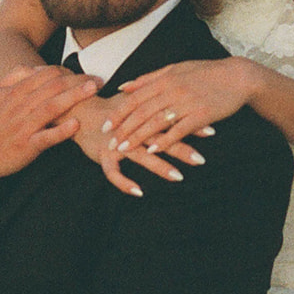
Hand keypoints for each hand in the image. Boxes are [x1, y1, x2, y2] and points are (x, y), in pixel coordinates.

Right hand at [0, 64, 99, 187]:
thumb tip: (34, 67)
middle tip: (99, 81)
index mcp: (14, 91)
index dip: (68, 71)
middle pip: (52, 87)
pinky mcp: (26, 146)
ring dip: (74, 97)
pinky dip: (61, 131)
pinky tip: (75, 125)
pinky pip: (46, 137)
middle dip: (78, 81)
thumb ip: (14, 77)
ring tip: (92, 91)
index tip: (84, 75)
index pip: (46, 74)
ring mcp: (23, 126)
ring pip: (51, 107)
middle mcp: (19, 106)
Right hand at [71, 92, 205, 198]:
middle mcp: (131, 127)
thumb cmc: (116, 108)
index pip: (169, 118)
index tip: (211, 130)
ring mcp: (116, 142)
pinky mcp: (103, 156)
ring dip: (160, 166)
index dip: (189, 124)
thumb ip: (163, 106)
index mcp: (142, 112)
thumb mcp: (140, 102)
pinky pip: (113, 173)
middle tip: (200, 159)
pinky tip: (139, 192)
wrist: (81, 112)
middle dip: (180, 148)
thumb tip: (193, 110)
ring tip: (178, 176)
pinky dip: (124, 182)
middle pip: (158, 137)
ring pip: (140, 155)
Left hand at [104, 58, 253, 161]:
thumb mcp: (175, 69)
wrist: (238, 77)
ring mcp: (187, 102)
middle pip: (142, 112)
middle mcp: (173, 90)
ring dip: (138, 137)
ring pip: (156, 122)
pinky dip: (164, 141)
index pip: (135, 98)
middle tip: (109, 143)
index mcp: (165, 78)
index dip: (118, 113)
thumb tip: (123, 87)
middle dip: (123, 129)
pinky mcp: (201, 115)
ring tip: (123, 150)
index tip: (105, 126)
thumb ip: (148, 79)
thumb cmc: (206, 73)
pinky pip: (178, 130)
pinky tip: (152, 151)